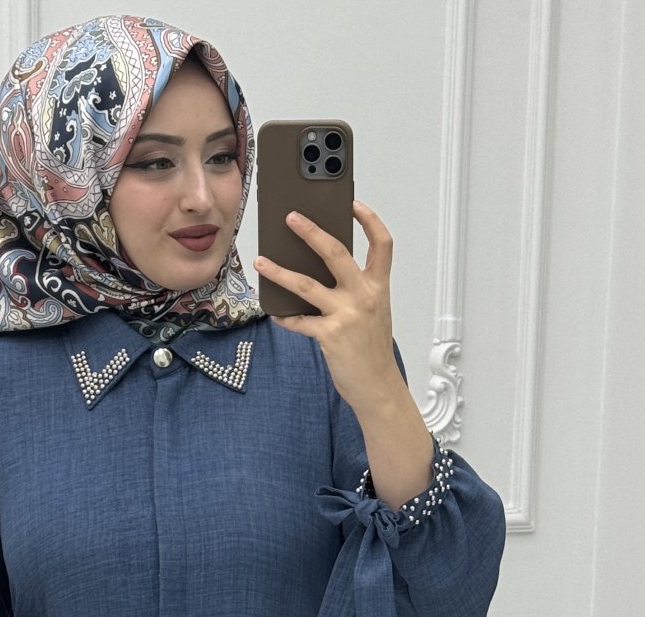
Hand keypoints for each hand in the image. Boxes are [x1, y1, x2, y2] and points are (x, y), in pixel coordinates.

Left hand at [253, 200, 400, 413]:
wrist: (377, 385)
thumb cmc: (372, 349)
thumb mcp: (372, 312)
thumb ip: (354, 289)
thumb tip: (319, 270)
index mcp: (378, 287)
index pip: (382, 243)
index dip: (369, 219)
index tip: (353, 203)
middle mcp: (364, 296)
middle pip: (336, 252)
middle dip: (311, 231)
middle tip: (291, 217)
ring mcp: (346, 315)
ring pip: (306, 284)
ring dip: (280, 271)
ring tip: (261, 262)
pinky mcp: (330, 335)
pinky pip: (299, 321)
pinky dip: (284, 316)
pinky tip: (274, 311)